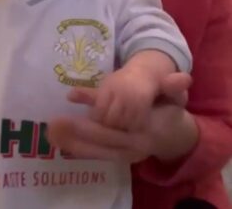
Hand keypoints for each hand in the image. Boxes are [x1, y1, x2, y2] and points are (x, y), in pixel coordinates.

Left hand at [47, 72, 194, 162]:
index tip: (72, 100)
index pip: (117, 120)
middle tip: (54, 122)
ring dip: (72, 142)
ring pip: (96, 150)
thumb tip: (185, 77)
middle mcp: (134, 143)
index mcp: (145, 125)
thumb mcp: (171, 95)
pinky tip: (60, 142)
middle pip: (102, 138)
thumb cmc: (168, 109)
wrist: (173, 137)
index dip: (96, 110)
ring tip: (51, 131)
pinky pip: (96, 155)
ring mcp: (125, 153)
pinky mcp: (117, 158)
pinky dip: (78, 150)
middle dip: (77, 130)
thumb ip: (172, 86)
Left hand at [92, 68, 156, 129]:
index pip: (99, 110)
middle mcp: (121, 93)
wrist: (143, 74)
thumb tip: (69, 97)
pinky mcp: (145, 107)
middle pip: (110, 119)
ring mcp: (134, 100)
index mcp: (108, 87)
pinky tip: (128, 127)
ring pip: (122, 124)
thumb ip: (87, 95)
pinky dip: (131, 127)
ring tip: (117, 127)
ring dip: (119, 128)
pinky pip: (135, 125)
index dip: (97, 117)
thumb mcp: (104, 86)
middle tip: (107, 126)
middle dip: (108, 124)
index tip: (97, 118)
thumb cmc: (119, 83)